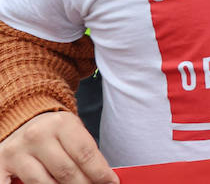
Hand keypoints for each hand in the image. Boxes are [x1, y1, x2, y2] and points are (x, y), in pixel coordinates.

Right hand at [0, 110, 118, 183]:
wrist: (23, 120)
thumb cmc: (54, 132)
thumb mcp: (73, 133)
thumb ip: (86, 153)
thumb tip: (104, 179)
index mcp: (61, 123)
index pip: (85, 154)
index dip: (100, 173)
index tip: (111, 183)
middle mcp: (37, 135)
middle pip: (66, 172)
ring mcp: (17, 151)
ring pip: (44, 183)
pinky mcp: (1, 163)